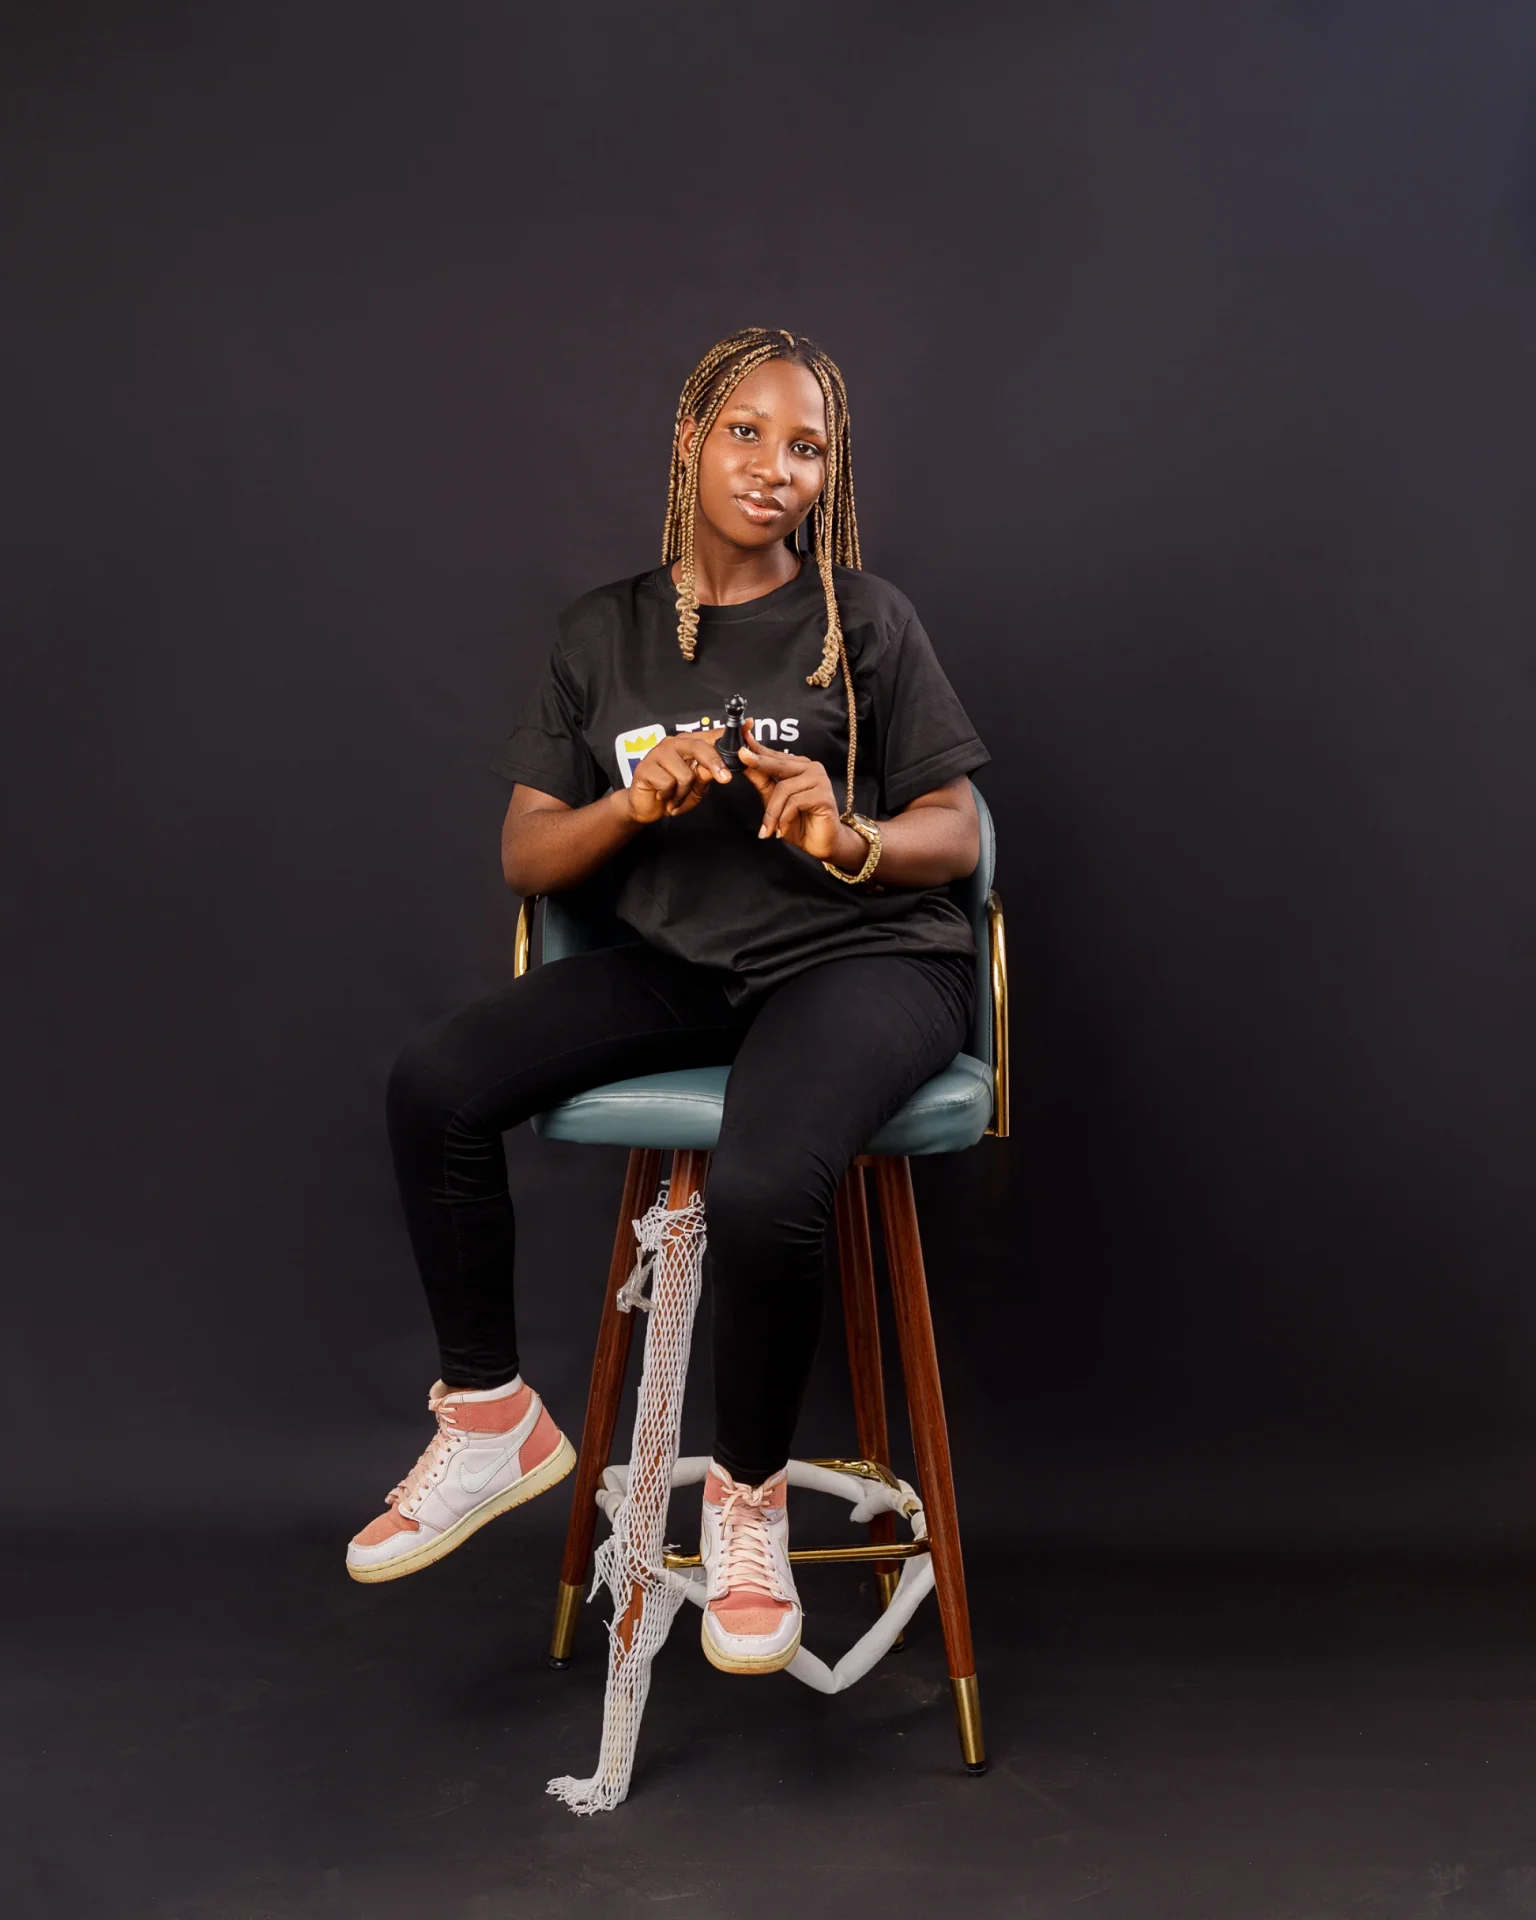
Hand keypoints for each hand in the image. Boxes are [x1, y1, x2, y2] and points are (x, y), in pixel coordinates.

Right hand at [622, 730, 729, 825]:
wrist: (646, 808)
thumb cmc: (672, 793)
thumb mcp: (696, 786)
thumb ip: (708, 773)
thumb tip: (725, 764)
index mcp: (687, 744)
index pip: (710, 735)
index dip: (728, 732)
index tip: (749, 725)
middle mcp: (673, 744)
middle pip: (699, 747)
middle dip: (714, 765)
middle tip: (724, 779)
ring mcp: (657, 753)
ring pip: (685, 773)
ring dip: (683, 792)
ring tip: (676, 796)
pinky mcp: (645, 768)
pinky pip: (667, 784)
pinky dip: (669, 796)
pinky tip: (663, 796)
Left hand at [738, 725, 858, 865]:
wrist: (819, 844)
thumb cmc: (798, 823)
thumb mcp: (773, 801)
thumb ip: (761, 780)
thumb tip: (743, 759)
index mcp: (799, 767)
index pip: (774, 755)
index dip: (757, 748)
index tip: (740, 741)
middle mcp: (811, 768)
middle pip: (778, 765)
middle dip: (758, 765)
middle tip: (741, 759)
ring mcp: (820, 780)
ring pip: (784, 788)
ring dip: (772, 813)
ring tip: (768, 829)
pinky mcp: (824, 795)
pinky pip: (795, 802)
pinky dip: (784, 818)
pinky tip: (782, 830)